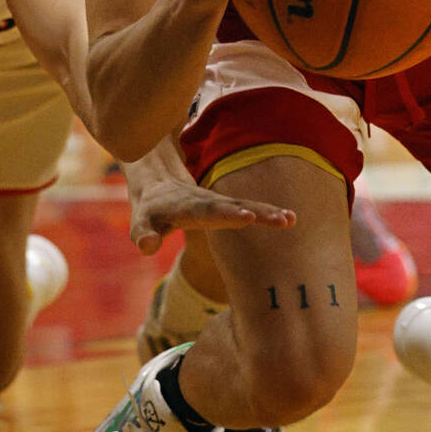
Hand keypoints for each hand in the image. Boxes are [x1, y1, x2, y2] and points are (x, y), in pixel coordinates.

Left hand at [129, 176, 295, 254]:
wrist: (159, 185)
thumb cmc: (150, 212)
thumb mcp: (140, 223)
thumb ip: (143, 235)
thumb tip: (147, 246)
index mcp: (187, 207)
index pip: (208, 211)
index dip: (227, 214)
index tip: (248, 216)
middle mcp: (208, 201)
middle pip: (235, 206)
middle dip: (257, 212)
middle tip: (281, 220)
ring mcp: (220, 202)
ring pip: (247, 204)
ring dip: (268, 212)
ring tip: (290, 220)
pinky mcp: (228, 205)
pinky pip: (251, 207)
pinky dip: (269, 211)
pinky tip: (290, 218)